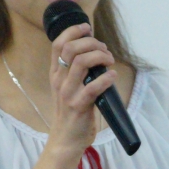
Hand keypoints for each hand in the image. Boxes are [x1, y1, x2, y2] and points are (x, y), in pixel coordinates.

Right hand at [45, 22, 108, 153]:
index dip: (73, 31)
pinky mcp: (79, 106)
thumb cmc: (71, 112)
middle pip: (71, 49)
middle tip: (105, 50)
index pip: (58, 44)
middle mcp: (59, 80)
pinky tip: (112, 77)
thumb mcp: (68, 88)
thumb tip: (94, 52)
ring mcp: (68, 93)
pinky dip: (106, 78)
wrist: (65, 140)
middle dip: (91, 43)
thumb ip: (76, 71)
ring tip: (109, 61)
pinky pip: (92, 87)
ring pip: (81, 63)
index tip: (88, 28)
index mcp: (56, 74)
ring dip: (99, 56)